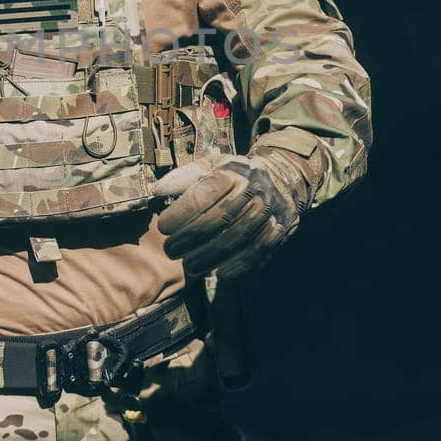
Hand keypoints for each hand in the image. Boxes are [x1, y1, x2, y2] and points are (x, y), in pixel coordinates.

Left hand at [152, 151, 309, 280]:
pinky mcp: (280, 228)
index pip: (203, 194)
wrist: (283, 176)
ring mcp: (269, 210)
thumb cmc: (235, 175)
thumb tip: (156, 190)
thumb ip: (184, 176)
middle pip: (220, 218)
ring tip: (191, 266)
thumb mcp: (211, 165)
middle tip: (171, 250)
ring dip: (212, 256)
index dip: (181, 213)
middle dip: (192, 238)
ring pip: (239, 237)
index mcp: (232, 171)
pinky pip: (260, 251)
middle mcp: (253, 189)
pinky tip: (221, 274)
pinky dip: (240, 265)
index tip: (163, 227)